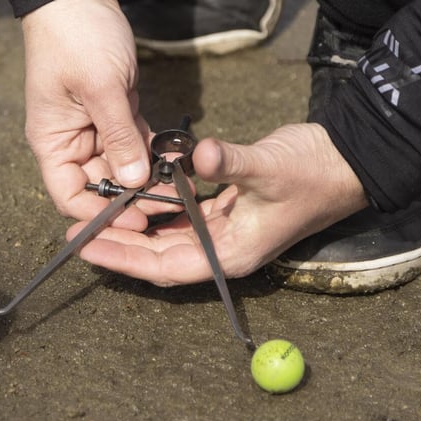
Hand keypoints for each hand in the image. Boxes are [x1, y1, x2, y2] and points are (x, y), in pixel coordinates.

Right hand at [21, 0, 159, 231]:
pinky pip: (134, 142)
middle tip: (168, 203)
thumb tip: (133, 181)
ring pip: (122, 166)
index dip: (100, 214)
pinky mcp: (115, 113)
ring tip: (178, 184)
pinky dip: (152, 151)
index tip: (134, 219)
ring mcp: (94, 128)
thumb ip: (118, 137)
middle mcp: (72, 141)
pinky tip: (176, 159)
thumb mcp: (100, 89)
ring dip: (147, 175)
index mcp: (54, 142)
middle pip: (100, 186)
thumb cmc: (76, 38)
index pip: (70, 196)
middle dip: (132, 196)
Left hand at [68, 123, 368, 285]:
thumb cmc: (313, 172)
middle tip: (74, 231)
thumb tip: (194, 155)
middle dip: (118, 246)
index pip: (165, 266)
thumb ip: (230, 162)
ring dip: (133, 230)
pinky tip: (134, 197)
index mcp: (233, 252)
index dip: (123, 258)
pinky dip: (158, 210)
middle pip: (159, 257)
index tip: (85, 246)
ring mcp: (226, 233)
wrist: (345, 160)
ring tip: (95, 215)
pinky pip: (183, 218)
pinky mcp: (227, 213)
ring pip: (168, 239)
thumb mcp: (270, 166)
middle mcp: (225, 249)